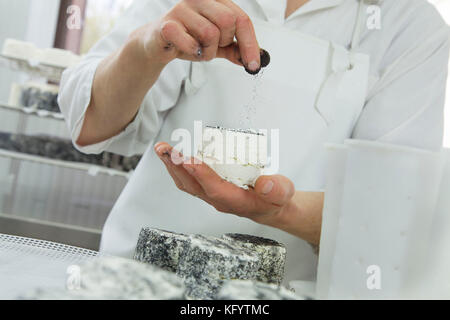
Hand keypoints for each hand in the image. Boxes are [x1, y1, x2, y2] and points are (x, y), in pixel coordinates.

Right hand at [138, 0, 260, 69]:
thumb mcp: (216, 45)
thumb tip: (253, 60)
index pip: (242, 19)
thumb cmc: (187, 39)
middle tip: (212, 48)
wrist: (157, 44)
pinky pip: (191, 43)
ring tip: (198, 49)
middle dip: (224, 43)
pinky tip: (187, 49)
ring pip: (211, 34)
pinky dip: (193, 52)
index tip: (254, 64)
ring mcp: (182, 9)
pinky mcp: (168, 24)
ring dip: (207, 51)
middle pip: (229, 21)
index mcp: (216, 0)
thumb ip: (235, 49)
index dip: (250, 44)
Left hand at [154, 142, 296, 228]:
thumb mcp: (283, 193)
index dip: (201, 174)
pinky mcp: (208, 190)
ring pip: (186, 183)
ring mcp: (211, 196)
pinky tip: (172, 156)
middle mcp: (219, 200)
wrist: (271, 207)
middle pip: (193, 185)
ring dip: (172, 166)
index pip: (215, 188)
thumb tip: (264, 183)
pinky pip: (188, 180)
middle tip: (165, 149)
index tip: (189, 160)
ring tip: (162, 149)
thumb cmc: (276, 199)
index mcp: (236, 201)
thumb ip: (277, 189)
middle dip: (177, 166)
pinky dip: (177, 167)